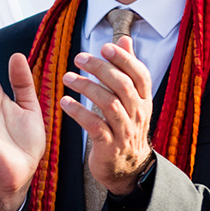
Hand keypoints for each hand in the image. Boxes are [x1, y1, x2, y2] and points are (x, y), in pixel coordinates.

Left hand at [63, 36, 154, 194]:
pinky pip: (95, 126)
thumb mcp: (132, 100)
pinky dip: (79, 113)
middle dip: (100, 69)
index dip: (124, 59)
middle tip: (79, 58)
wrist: (128, 170)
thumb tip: (125, 40)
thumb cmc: (125, 129)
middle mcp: (138, 114)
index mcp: (144, 100)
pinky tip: (65, 103)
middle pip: (122, 86)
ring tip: (67, 78)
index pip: (139, 75)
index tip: (105, 47)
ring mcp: (125, 131)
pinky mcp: (110, 147)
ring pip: (109, 104)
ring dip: (86, 88)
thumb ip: (127, 70)